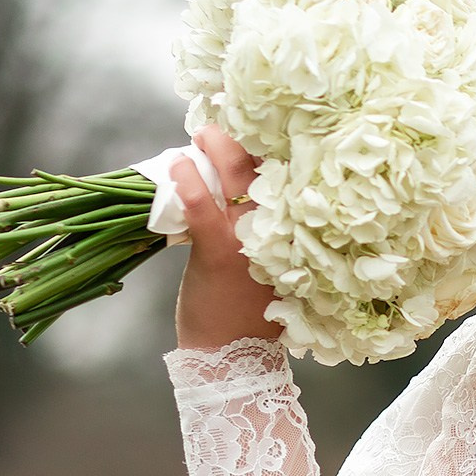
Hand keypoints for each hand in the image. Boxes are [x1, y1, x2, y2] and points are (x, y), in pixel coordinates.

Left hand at [170, 126, 277, 350]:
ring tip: (202, 133)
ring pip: (235, 179)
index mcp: (297, 230)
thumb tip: (247, 189)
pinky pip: (204, 210)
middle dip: (246, 135)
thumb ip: (270, 231)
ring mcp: (250, 238)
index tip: (264, 119)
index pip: (293, 175)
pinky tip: (178, 165)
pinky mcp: (220, 252)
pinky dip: (189, 186)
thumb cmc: (251, 311)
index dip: (279, 143)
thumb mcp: (275, 266)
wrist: (236, 356)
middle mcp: (280, 228)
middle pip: (267, 167)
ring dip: (216, 149)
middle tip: (225, 119)